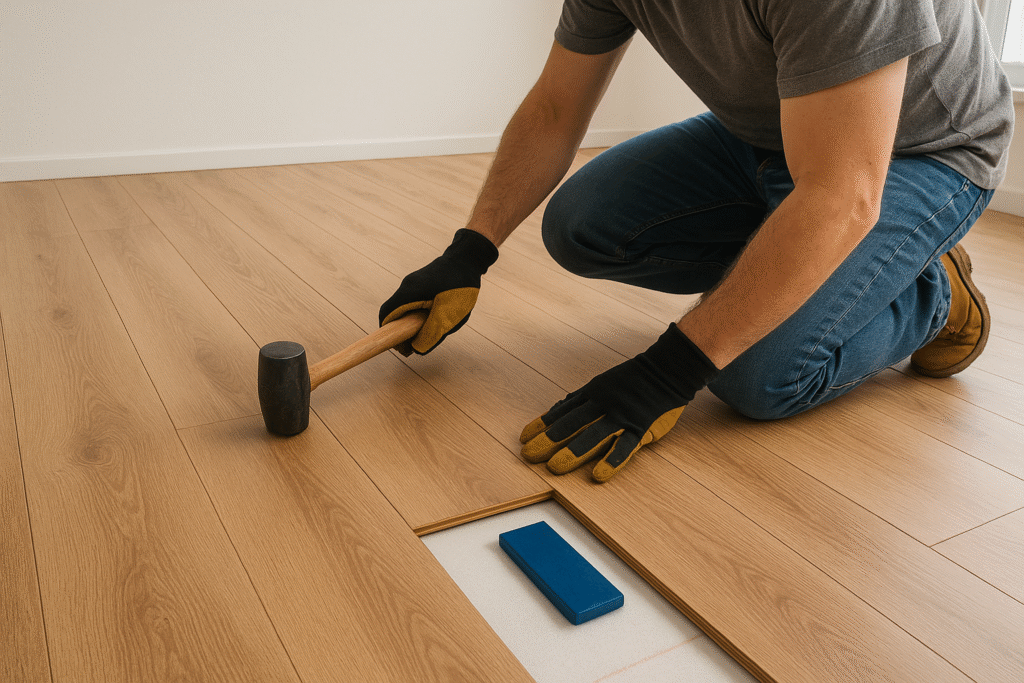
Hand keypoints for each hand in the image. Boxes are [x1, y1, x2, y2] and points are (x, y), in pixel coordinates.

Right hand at [379, 229, 498, 354]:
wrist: (468, 258)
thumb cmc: (460, 285)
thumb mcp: (449, 315)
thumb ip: (432, 334)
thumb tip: (417, 350)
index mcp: (409, 293)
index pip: (386, 316)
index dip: (387, 334)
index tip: (399, 347)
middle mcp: (406, 287)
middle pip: (394, 314)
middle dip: (401, 333)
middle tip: (416, 345)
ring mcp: (412, 283)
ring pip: (405, 309)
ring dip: (412, 324)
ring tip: (429, 333)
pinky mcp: (420, 284)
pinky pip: (413, 303)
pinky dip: (418, 315)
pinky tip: (435, 319)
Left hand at [520, 324, 718, 481]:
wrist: (667, 370)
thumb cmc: (632, 380)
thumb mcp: (601, 383)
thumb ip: (580, 399)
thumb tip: (556, 409)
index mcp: (592, 394)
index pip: (562, 411)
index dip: (542, 425)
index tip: (524, 438)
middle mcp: (603, 404)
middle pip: (571, 424)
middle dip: (549, 440)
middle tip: (529, 455)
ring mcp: (621, 416)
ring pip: (594, 435)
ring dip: (573, 452)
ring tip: (555, 468)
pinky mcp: (641, 427)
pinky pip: (626, 446)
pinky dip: (612, 460)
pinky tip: (599, 475)